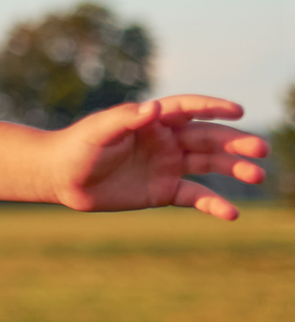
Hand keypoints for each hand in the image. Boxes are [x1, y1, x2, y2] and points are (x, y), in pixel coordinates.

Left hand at [49, 96, 267, 220]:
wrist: (61, 178)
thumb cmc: (76, 147)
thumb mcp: (98, 131)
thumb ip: (125, 119)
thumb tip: (153, 108)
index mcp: (151, 121)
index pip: (188, 110)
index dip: (212, 108)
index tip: (237, 111)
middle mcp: (165, 141)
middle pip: (208, 138)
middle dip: (235, 143)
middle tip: (260, 149)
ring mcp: (167, 166)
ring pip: (209, 165)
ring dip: (234, 169)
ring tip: (257, 175)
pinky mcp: (163, 191)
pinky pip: (195, 196)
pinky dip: (214, 204)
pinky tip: (231, 214)